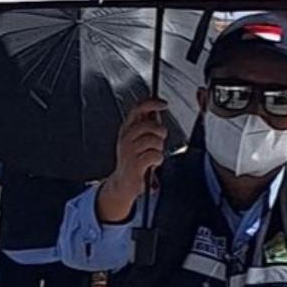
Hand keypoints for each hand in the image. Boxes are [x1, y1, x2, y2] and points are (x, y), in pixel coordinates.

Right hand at [98, 99, 166, 220]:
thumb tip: (156, 112)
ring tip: (154, 154)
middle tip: (159, 141)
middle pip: (149, 125)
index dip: (152, 103)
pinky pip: (155, 155)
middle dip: (160, 132)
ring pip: (154, 140)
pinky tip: (153, 163)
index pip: (137, 109)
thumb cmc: (133, 160)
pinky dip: (158, 160)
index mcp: (126, 129)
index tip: (163, 104)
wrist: (123, 183)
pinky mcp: (134, 164)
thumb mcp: (137, 140)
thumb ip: (146, 126)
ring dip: (159, 148)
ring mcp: (129, 151)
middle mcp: (125, 138)